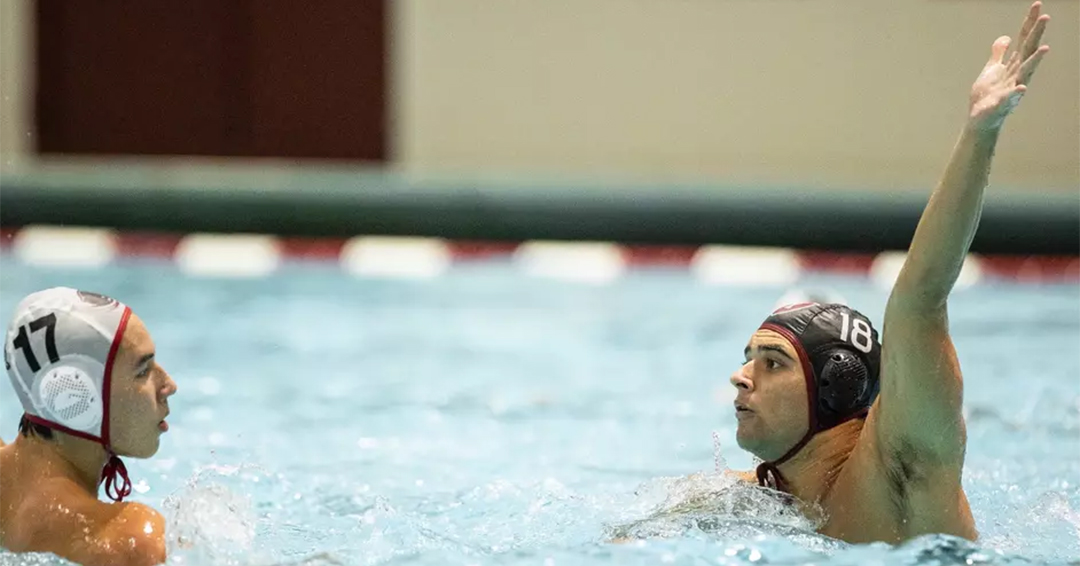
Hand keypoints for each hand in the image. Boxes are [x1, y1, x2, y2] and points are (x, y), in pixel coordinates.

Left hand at [968, 1, 1049, 131]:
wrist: (980, 118)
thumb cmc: (988, 95)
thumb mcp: (992, 69)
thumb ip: (999, 53)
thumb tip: (1006, 37)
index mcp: (1013, 64)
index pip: (1024, 39)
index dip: (1029, 22)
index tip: (1037, 4)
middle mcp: (1017, 74)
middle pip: (1028, 50)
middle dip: (1036, 34)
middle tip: (1045, 16)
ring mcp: (1012, 88)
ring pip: (1026, 72)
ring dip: (1035, 60)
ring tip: (1045, 48)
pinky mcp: (1002, 104)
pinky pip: (1011, 98)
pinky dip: (1016, 93)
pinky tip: (1021, 88)